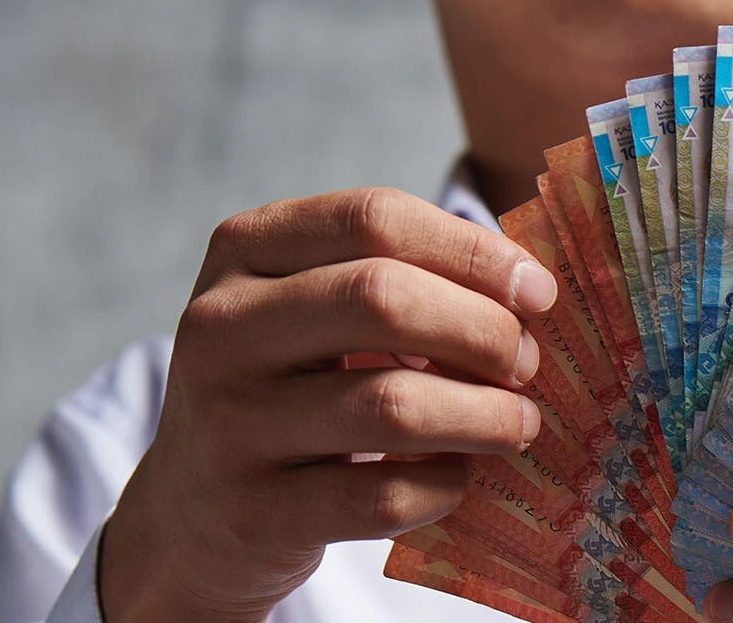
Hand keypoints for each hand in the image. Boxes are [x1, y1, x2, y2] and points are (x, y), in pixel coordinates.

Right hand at [100, 188, 552, 621]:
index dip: (475, 251)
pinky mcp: (253, 512)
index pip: (375, 219)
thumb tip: (531, 288)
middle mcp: (220, 327)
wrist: (194, 509)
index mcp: (244, 250)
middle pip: (383, 300)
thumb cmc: (293, 385)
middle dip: (483, 330)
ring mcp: (227, 423)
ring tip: (518, 424)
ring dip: (484, 416)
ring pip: (392, 406)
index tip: (539, 292)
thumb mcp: (317, 307)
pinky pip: (381, 497)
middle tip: (526, 363)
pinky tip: (457, 479)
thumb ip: (404, 276)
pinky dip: (443, 487)